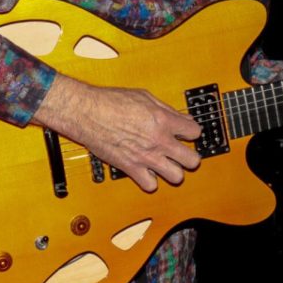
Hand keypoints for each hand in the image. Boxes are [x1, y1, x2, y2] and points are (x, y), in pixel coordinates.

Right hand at [33, 73, 201, 191]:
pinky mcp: (131, 168)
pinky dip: (150, 181)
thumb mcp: (145, 96)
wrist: (87, 113)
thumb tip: (181, 117)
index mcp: (164, 120)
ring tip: (167, 164)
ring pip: (177, 177)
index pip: (195, 132)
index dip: (191, 132)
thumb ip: (166, 110)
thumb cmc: (111, 101)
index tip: (186, 133)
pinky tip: (147, 171)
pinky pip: (150, 185)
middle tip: (182, 153)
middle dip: (190, 156)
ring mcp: (146, 157)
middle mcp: (158, 141)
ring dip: (174, 171)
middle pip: (193, 160)